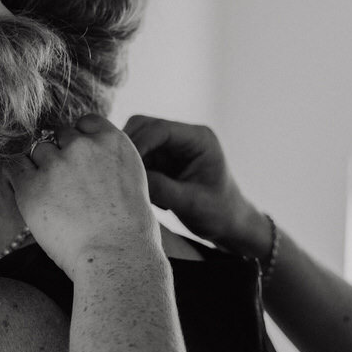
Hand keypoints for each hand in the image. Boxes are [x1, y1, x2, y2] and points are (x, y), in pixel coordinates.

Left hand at [4, 115, 161, 277]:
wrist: (118, 256)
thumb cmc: (129, 231)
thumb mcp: (131, 181)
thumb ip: (109, 162)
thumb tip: (86, 162)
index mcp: (113, 141)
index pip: (85, 122)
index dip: (79, 139)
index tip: (79, 158)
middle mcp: (83, 146)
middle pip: (60, 136)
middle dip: (61, 155)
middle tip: (66, 184)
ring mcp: (55, 165)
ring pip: (38, 151)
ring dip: (40, 167)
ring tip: (50, 194)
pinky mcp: (31, 187)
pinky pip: (14, 167)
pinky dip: (17, 175)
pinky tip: (26, 190)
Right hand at [123, 115, 268, 258]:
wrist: (230, 224)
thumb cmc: (219, 213)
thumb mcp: (191, 203)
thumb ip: (162, 189)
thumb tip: (128, 177)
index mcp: (199, 139)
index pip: (159, 129)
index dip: (137, 143)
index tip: (123, 165)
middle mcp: (184, 137)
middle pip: (143, 127)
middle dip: (129, 150)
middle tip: (121, 176)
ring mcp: (172, 147)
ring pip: (136, 142)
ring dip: (131, 163)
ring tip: (139, 189)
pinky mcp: (163, 160)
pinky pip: (138, 158)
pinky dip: (136, 174)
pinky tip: (148, 195)